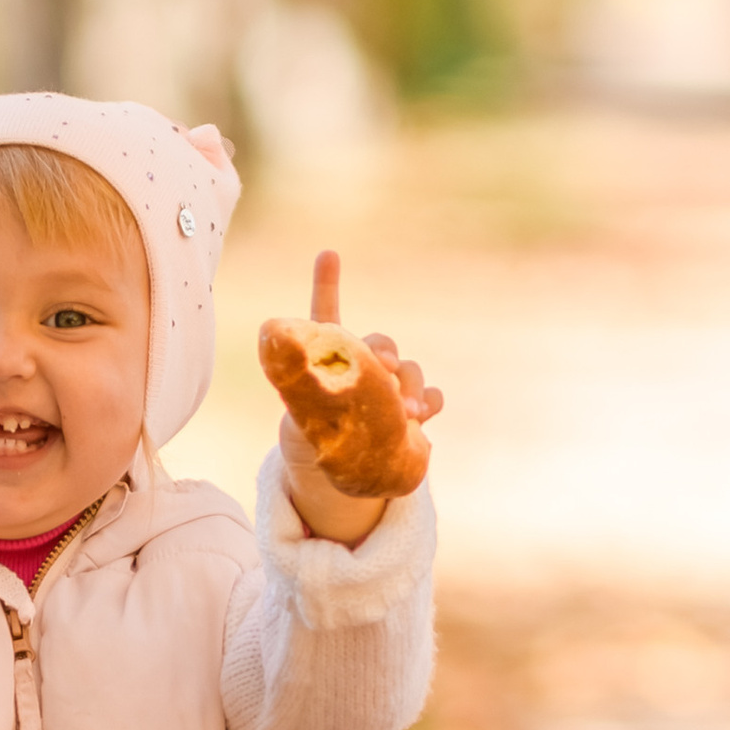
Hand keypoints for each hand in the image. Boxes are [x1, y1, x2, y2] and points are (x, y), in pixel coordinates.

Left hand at [279, 246, 442, 543]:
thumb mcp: (298, 421)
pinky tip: (423, 417)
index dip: (326, 283)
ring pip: (410, 371)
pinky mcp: (413, 412)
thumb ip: (305, 398)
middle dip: (386, 352)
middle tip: (385, 370)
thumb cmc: (312, 439)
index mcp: (330, 359)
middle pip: (381, 344)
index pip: (326, 314)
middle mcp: (365, 365)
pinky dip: (431, 402)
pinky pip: (432, 397)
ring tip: (406, 414)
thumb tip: (317, 383)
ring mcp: (392, 387)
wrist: (337, 475)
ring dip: (411, 386)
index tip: (328, 253)